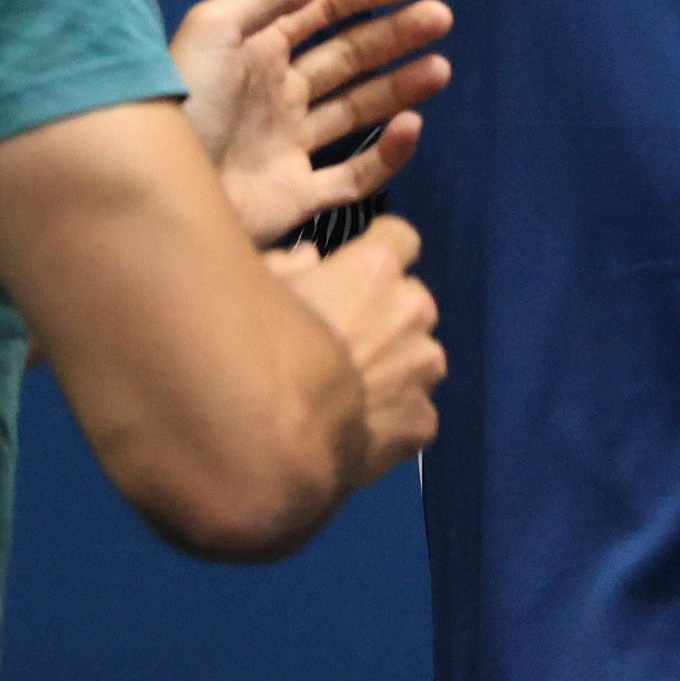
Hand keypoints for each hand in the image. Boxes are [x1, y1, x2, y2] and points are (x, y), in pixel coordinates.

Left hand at [173, 0, 453, 246]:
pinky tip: (412, 126)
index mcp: (256, 50)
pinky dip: (390, 154)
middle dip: (395, 33)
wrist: (153, 196)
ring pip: (360, 110)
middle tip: (440, 18)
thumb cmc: (182, 104)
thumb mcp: (214, 29)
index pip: (324, 8)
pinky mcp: (297, 196)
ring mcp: (289, 146)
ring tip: (440, 69)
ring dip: (402, 85)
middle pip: (349, 56)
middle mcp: (277, 93)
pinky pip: (356, 176)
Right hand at [273, 213, 445, 484]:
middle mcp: (414, 309)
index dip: (379, 251)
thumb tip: (310, 260)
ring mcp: (424, 366)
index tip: (360, 271)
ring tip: (347, 391)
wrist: (271, 443)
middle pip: (409, 301)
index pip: (400, 238)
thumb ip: (289, 266)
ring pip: (416, 355)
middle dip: (385, 315)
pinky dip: (391, 416)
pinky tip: (353, 428)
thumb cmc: (255, 353)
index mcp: (376, 269)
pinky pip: (412, 409)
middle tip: (343, 342)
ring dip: (393, 365)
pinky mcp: (423, 418)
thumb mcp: (258, 294)